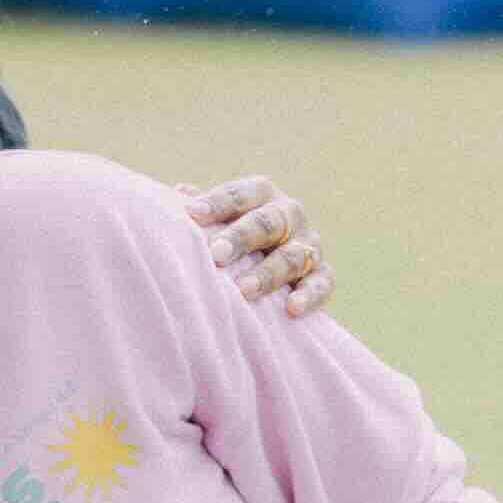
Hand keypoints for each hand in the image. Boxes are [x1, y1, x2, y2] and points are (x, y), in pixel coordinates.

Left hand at [186, 175, 331, 315]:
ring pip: (292, 257)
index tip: (190, 214)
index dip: (217, 203)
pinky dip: (309, 295)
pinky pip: (321, 284)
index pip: (240, 195)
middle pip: (267, 223)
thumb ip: (200, 209)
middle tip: (216, 254)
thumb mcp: (218, 218)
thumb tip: (180, 195)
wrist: (271, 261)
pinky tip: (292, 308)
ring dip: (268, 274)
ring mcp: (309, 244)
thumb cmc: (232, 235)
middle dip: (241, 238)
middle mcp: (290, 215)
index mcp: (262, 194)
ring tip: (243, 291)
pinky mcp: (322, 273)